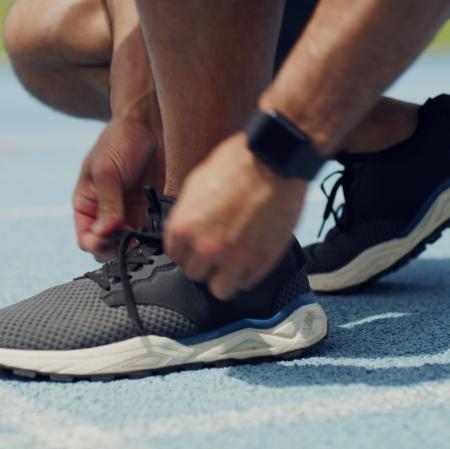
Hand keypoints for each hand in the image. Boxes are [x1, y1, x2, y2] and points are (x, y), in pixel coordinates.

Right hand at [73, 117, 164, 260]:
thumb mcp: (107, 171)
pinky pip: (147, 233)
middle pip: (106, 248)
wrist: (148, 123)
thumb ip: (107, 203)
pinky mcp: (148, 211)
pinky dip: (151, 238)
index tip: (110, 238)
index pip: (85, 238)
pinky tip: (157, 231)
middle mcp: (104, 214)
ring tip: (145, 236)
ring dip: (136, 245)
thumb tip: (103, 233)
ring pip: (128, 244)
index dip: (96, 244)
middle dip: (116, 248)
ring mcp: (127, 214)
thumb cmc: (119, 140)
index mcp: (86, 204)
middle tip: (132, 238)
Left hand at [164, 132, 306, 299]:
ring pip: (219, 289)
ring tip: (233, 262)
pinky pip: (246, 283)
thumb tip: (187, 229)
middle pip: (195, 274)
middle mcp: (205, 246)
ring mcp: (234, 257)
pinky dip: (248, 274)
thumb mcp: (197, 183)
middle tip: (218, 250)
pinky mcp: (261, 261)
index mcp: (183, 226)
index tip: (196, 248)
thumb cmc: (238, 163)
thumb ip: (189, 213)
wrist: (274, 159)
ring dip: (224, 277)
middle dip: (205, 263)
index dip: (188, 250)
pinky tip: (251, 257)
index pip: (175, 256)